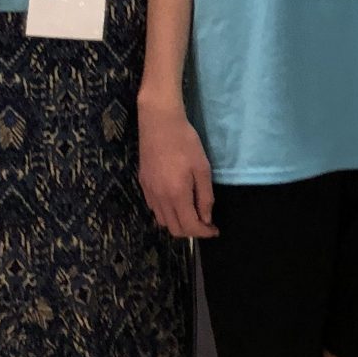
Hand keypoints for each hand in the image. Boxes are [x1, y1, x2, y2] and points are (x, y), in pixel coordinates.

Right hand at [137, 97, 217, 238]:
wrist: (159, 123)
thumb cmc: (186, 143)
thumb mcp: (203, 169)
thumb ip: (205, 197)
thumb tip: (205, 219)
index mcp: (177, 195)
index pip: (190, 226)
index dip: (204, 232)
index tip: (214, 230)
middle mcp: (160, 199)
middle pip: (174, 229)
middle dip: (191, 231)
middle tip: (205, 223)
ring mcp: (149, 192)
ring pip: (162, 221)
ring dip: (178, 223)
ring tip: (190, 212)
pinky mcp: (143, 184)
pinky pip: (154, 209)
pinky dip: (166, 213)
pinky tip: (175, 201)